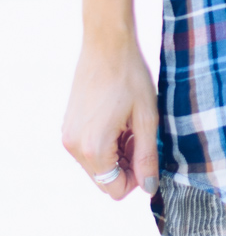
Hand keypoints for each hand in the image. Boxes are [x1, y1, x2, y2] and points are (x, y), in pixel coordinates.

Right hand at [62, 37, 159, 201]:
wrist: (106, 45)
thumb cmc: (130, 77)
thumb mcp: (147, 118)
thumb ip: (147, 157)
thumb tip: (148, 188)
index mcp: (94, 148)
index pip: (115, 189)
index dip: (136, 178)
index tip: (146, 152)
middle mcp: (75, 147)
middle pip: (104, 180)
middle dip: (126, 165)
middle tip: (139, 135)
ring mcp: (68, 137)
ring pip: (96, 165)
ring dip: (116, 154)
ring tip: (129, 125)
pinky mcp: (67, 126)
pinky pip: (87, 150)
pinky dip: (104, 143)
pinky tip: (116, 119)